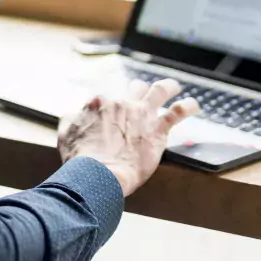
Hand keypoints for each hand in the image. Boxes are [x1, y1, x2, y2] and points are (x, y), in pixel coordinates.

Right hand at [58, 79, 199, 196]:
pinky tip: (194, 105)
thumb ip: (72, 118)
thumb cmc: (80, 158)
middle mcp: (122, 103)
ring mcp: (141, 114)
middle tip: (141, 95)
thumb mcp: (66, 133)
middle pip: (133, 89)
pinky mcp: (157, 130)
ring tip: (174, 86)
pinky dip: (187, 106)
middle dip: (137, 91)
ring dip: (168, 86)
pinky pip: (177, 113)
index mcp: (99, 103)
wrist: (98, 174)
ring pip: (159, 90)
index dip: (106, 112)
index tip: (106, 123)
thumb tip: (77, 114)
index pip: (105, 101)